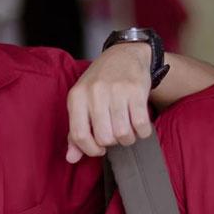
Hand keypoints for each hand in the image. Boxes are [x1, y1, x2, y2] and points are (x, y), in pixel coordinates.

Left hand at [66, 43, 153, 162]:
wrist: (124, 54)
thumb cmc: (100, 83)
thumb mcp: (82, 102)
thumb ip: (76, 131)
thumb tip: (71, 159)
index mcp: (76, 96)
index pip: (79, 135)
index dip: (90, 149)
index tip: (99, 148)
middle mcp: (95, 92)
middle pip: (104, 138)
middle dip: (112, 142)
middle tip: (115, 133)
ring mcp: (116, 90)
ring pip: (123, 134)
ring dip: (128, 138)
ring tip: (127, 129)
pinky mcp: (136, 90)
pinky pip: (141, 125)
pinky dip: (143, 132)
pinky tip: (139, 125)